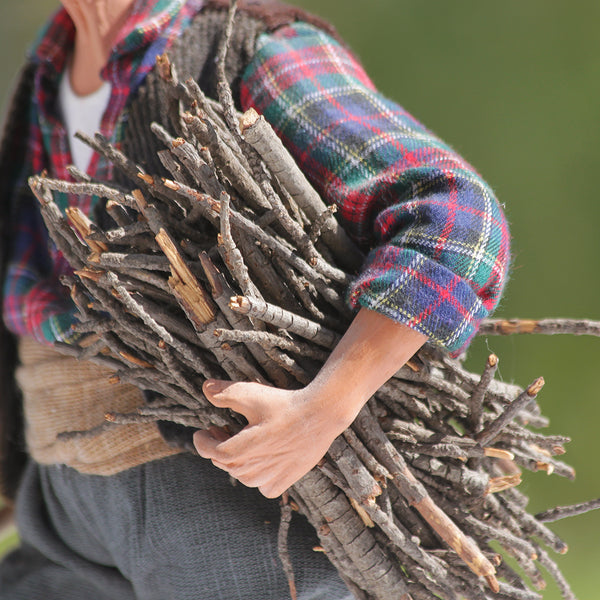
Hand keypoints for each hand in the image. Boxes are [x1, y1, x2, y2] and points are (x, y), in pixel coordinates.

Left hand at [193, 380, 346, 497]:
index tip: (202, 431)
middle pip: (225, 462)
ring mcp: (267, 480)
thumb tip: (205, 388)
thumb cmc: (283, 405)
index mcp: (236, 453)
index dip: (202, 440)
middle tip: (223, 429)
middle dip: (220, 445)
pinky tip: (266, 457)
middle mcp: (249, 472)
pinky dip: (260, 474)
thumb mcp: (250, 394)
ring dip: (240, 459)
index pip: (208, 451)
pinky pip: (262, 485)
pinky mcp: (283, 483)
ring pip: (243, 474)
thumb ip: (224, 393)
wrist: (320, 416)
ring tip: (245, 441)